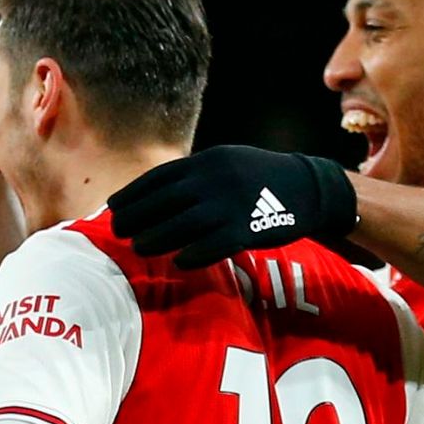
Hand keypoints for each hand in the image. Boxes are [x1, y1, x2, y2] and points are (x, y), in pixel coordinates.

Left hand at [107, 145, 357, 268]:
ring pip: (185, 224)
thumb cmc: (259, 178)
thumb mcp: (225, 163)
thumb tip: (152, 195)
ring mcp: (232, 203)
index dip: (133, 193)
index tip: (113, 207)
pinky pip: (215, 244)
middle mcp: (216, 179)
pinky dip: (195, 254)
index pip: (160, 177)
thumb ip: (193, 176)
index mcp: (208, 161)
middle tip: (118, 230)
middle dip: (137, 217)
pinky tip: (179, 262)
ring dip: (157, 237)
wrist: (309, 186)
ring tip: (138, 247)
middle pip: (165, 201)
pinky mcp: (249, 227)